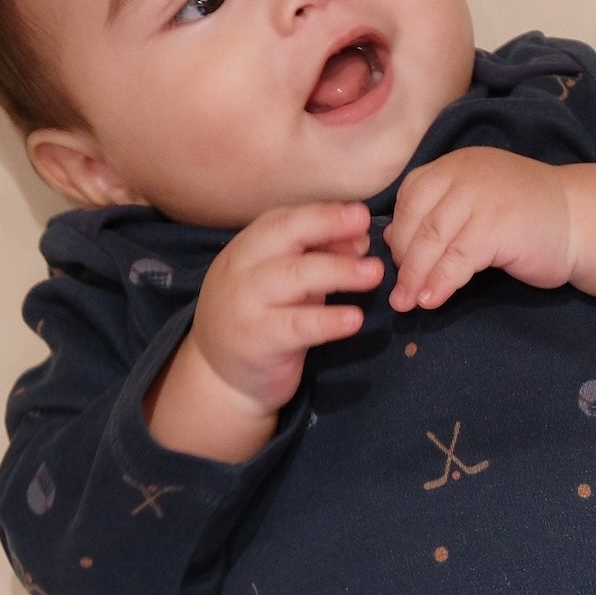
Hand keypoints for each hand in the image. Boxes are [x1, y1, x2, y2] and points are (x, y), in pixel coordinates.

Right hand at [188, 200, 382, 416]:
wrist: (221, 380)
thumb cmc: (259, 324)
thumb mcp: (282, 286)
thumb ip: (313, 261)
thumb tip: (359, 240)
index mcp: (245, 250)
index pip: (282, 220)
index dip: (322, 214)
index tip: (359, 214)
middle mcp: (241, 271)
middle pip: (284, 236)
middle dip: (328, 226)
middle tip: (367, 226)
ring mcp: (245, 305)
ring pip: (292, 276)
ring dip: (337, 271)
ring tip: (374, 272)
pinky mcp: (256, 341)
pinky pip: (296, 326)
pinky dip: (327, 321)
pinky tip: (353, 319)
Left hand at [386, 148, 573, 312]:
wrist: (581, 221)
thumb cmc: (527, 219)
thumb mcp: (475, 207)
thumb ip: (439, 215)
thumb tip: (392, 240)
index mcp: (456, 166)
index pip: (411, 195)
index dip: (399, 233)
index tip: (398, 265)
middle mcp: (465, 173)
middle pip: (417, 220)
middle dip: (404, 261)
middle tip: (399, 294)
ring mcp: (482, 197)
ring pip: (433, 239)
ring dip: (416, 277)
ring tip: (407, 304)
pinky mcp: (498, 225)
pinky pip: (458, 258)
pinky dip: (441, 282)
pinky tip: (433, 300)